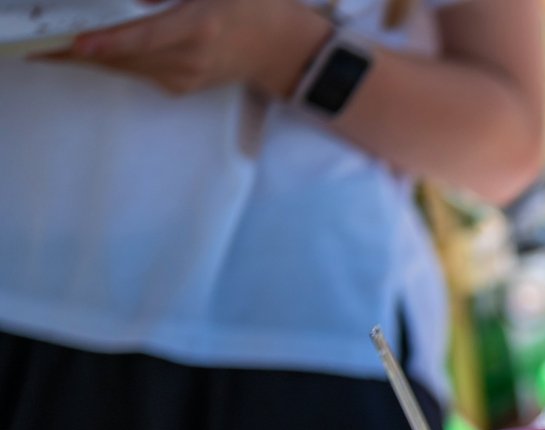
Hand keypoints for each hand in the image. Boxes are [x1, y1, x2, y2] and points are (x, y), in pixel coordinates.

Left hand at [64, 0, 333, 99]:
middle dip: (80, 49)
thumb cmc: (253, 6)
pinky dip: (111, 60)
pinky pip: (137, 72)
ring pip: (125, 66)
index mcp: (199, 26)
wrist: (284, 50)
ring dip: (89, 56)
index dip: (112, 41)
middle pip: (124, 56)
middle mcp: (189, 58)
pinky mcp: (180, 86)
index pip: (147, 36)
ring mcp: (184, 77)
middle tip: (39, 43)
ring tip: (51, 48)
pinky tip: (90, 51)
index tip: (81, 42)